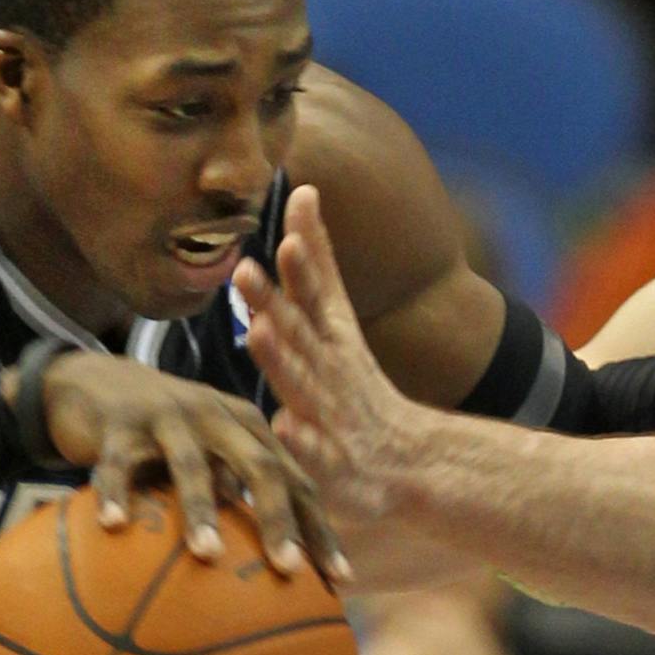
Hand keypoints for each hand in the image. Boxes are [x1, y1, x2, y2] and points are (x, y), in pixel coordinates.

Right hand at [25, 352, 344, 581]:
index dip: (319, 530)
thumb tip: (274, 578)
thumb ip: (237, 499)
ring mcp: (169, 417)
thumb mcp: (210, 458)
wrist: (100, 382)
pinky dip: (116, 493)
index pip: (296, 481)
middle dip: (278, 518)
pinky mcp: (119, 424)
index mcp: (250, 430)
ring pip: (191, 464)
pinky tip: (114, 526)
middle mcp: (218, 418)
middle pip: (259, 466)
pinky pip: (117, 463)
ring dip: (202, 509)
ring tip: (208, 555)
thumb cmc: (168, 437)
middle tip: (288, 569)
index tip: (339, 581)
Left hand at [234, 187, 421, 524]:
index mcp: (333, 335)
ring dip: (281, 358)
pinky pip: (314, 451)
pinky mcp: (332, 461)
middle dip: (274, 300)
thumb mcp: (337, 316)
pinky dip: (301, 439)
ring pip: (303, 383)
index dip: (304, 256)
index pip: (318, 288)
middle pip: (300, 330)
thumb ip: (317, 260)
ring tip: (258, 331)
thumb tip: (304, 191)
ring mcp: (332, 414)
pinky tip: (284, 424)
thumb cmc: (355, 386)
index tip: (291, 217)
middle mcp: (332, 368)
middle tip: (245, 270)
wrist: (409, 463)